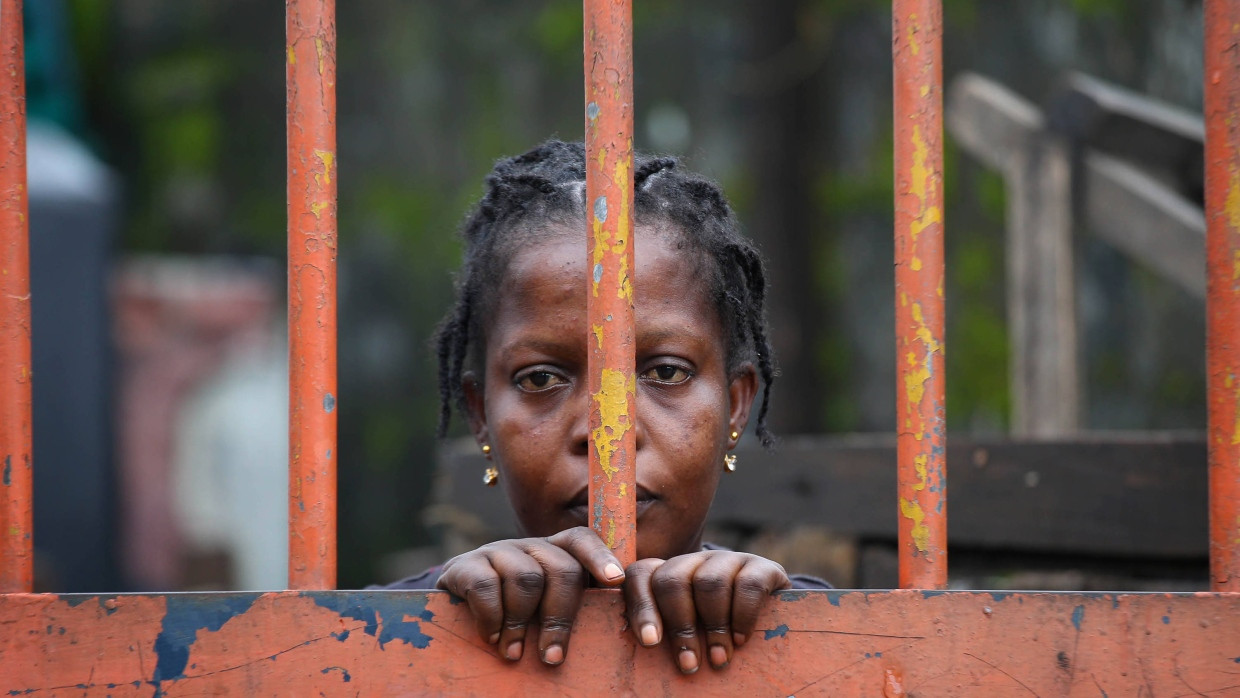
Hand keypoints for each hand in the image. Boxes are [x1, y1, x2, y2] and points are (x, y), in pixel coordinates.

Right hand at [436, 526, 624, 664]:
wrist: (452, 608)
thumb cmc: (512, 615)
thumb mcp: (542, 610)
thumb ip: (568, 610)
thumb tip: (605, 639)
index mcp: (554, 552)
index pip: (582, 540)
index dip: (600, 556)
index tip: (615, 581)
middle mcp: (529, 546)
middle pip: (561, 567)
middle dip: (560, 616)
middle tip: (552, 656)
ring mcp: (497, 551)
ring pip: (527, 577)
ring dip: (522, 622)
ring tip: (514, 652)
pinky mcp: (465, 565)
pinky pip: (487, 587)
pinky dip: (492, 619)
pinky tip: (492, 638)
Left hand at [623, 551, 790, 672]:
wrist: (773, 619)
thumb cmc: (718, 636)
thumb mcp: (690, 634)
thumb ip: (668, 636)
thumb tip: (651, 654)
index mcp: (668, 574)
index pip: (641, 576)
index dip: (641, 607)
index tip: (649, 641)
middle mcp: (694, 561)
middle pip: (672, 580)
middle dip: (679, 626)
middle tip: (689, 664)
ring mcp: (727, 560)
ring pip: (709, 583)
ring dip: (713, 627)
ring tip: (719, 659)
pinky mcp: (762, 566)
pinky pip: (747, 585)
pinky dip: (742, 617)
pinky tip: (742, 640)